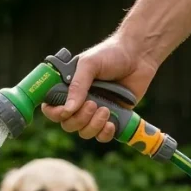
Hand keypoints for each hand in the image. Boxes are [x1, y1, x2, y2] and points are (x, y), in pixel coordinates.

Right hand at [41, 34, 158, 142]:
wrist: (139, 55)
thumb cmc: (111, 54)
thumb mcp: (89, 64)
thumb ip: (77, 86)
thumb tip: (69, 109)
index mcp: (68, 89)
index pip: (51, 109)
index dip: (55, 114)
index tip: (66, 110)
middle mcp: (78, 102)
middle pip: (68, 124)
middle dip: (79, 119)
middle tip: (93, 104)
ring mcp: (94, 112)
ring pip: (84, 132)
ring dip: (93, 125)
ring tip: (106, 109)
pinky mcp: (111, 118)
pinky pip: (101, 136)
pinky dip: (105, 133)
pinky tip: (112, 123)